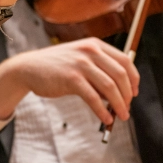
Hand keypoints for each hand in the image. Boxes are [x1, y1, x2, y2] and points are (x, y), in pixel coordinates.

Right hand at [0, 37, 139, 124]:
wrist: (28, 68)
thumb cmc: (55, 66)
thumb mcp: (79, 59)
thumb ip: (98, 70)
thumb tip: (120, 92)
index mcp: (93, 44)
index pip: (124, 60)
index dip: (134, 79)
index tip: (134, 92)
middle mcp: (89, 51)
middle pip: (120, 75)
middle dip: (128, 95)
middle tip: (127, 107)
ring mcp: (80, 63)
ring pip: (110, 87)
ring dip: (120, 105)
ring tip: (121, 116)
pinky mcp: (71, 78)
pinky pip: (94, 98)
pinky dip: (102, 110)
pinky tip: (105, 118)